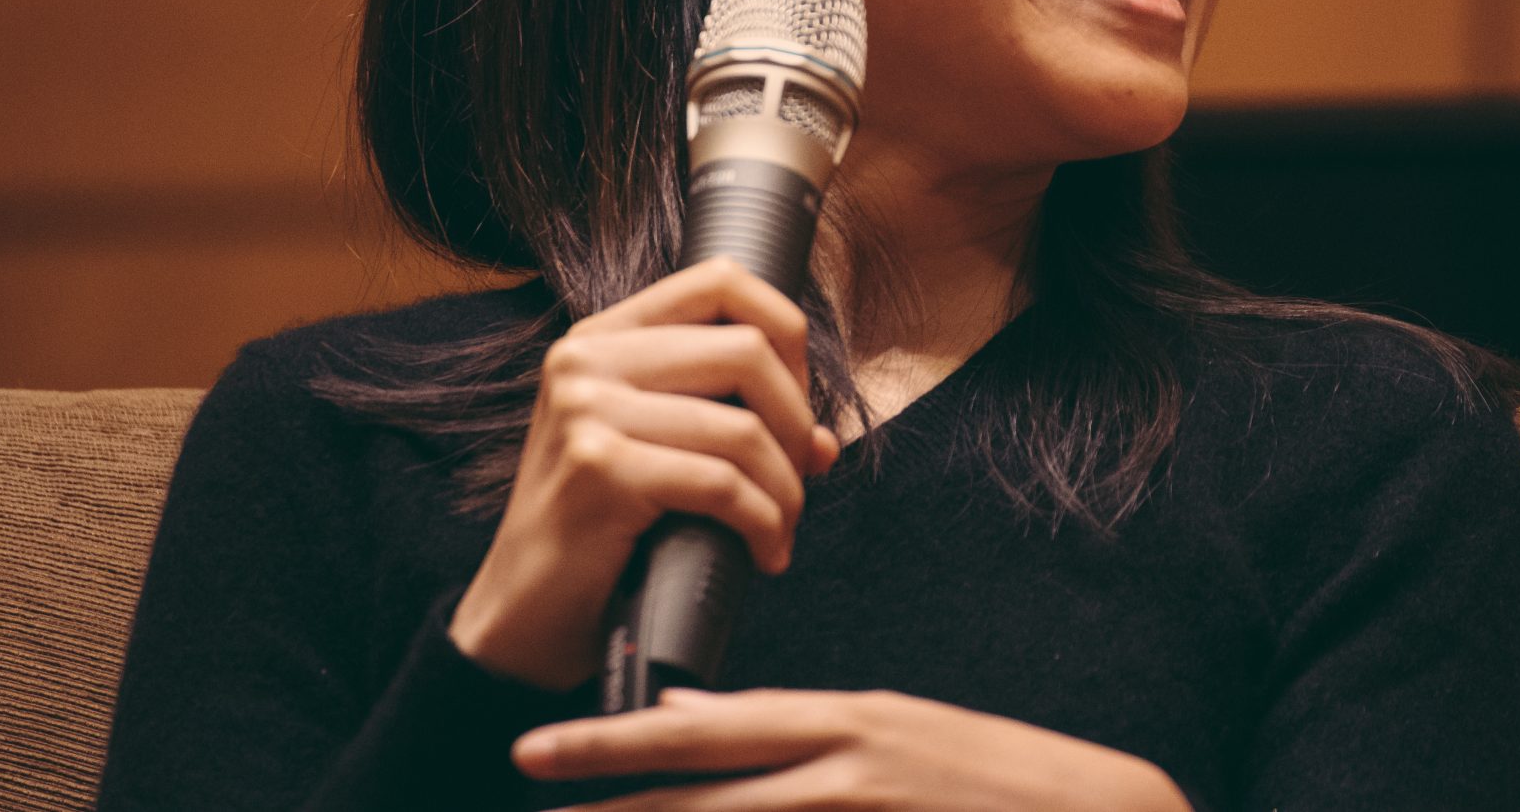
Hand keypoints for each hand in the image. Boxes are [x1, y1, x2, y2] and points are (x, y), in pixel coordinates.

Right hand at [449, 258, 843, 689]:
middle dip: (796, 421)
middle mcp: (587, 359)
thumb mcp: (662, 453)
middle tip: (797, 477)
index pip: (722, 279)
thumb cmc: (602, 532)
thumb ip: (732, 423)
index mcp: (602, 336)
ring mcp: (586, 409)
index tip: (795, 401)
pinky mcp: (598, 468)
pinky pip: (723, 484)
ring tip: (781, 527)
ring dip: (786, 489)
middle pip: (748, 350)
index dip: (785, 334)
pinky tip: (764, 552)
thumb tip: (824, 441)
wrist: (525, 617)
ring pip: (743, 428)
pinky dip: (763, 523)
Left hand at [511, 687, 1193, 810]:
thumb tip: (695, 717)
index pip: (716, 727)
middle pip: (710, 781)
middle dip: (611, 788)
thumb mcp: (892, 729)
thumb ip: (797, 728)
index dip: (626, 736)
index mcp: (850, 720)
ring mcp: (874, 809)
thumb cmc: (994, 775)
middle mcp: (853, 763)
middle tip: (524, 771)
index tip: (548, 746)